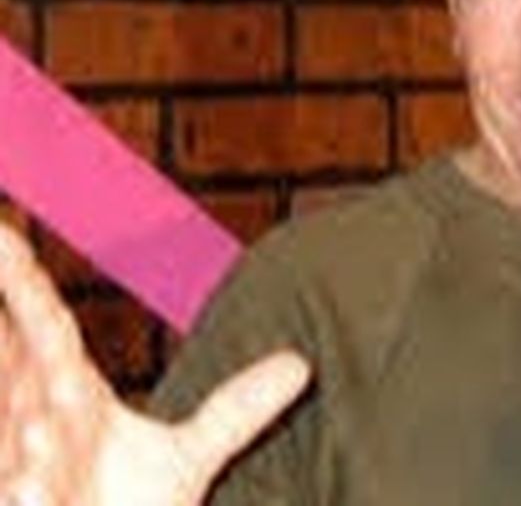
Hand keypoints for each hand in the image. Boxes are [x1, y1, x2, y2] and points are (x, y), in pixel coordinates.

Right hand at [0, 221, 310, 505]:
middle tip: (17, 310)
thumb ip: (236, 411)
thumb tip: (300, 364)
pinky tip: (35, 490)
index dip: (21, 279)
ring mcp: (20, 471)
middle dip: (10, 340)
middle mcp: (33, 423)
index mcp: (68, 395)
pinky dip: (26, 492)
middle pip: (15, 363)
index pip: (44, 325)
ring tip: (47, 445)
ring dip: (27, 433)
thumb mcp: (185, 462)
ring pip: (14, 436)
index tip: (0, 231)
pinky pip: (21, 495)